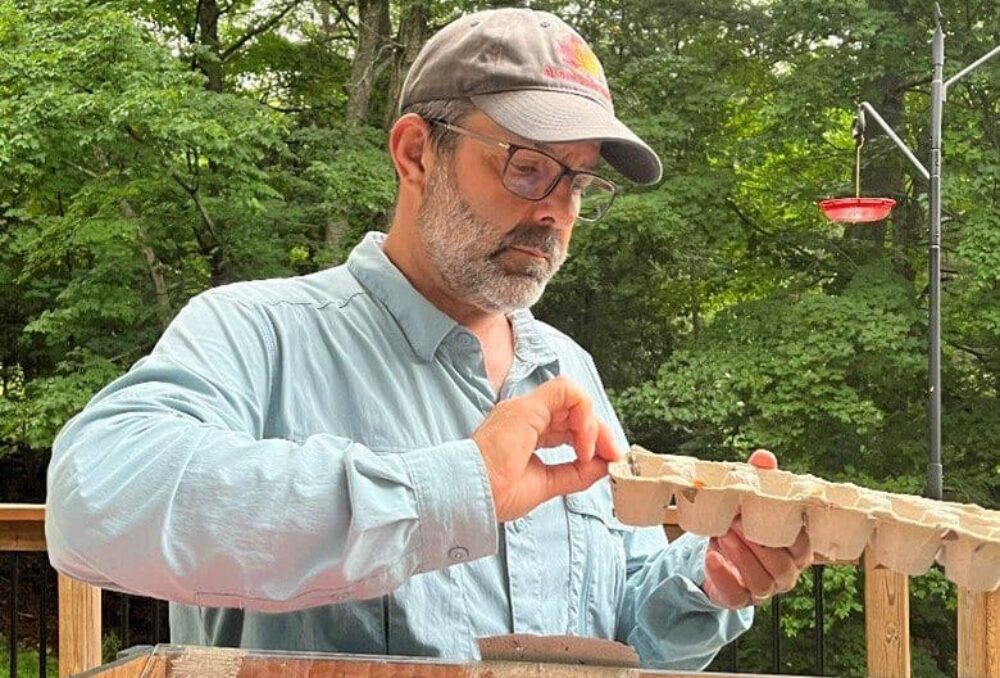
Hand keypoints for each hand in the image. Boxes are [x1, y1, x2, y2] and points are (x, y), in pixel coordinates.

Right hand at [473, 376, 621, 521]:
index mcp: (526, 432)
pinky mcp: (526, 408)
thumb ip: (576, 473)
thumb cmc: (496, 493)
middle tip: (611, 456)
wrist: (473, 496)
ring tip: (590, 453)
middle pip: (574, 410)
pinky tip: (582, 441)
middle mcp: (526, 416)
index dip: (590, 438)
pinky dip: (583, 412)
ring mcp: (525, 409)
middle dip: (599, 432)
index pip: (567, 424)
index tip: (606, 460)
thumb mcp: (547, 483)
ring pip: (573, 397)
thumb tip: (604, 464)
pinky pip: (566, 391)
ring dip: (591, 424)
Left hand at [701, 449, 812, 608]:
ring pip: (762, 581)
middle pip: (782, 565)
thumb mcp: (752, 500)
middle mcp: (786, 573)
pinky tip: (710, 558)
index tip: (762, 511)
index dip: (783, 530)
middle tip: (734, 521)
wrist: (715, 553)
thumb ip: (760, 479)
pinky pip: (736, 595)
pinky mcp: (740, 599)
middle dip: (757, 543)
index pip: (803, 546)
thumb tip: (763, 457)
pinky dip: (723, 576)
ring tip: (722, 534)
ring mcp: (764, 589)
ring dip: (741, 556)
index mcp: (796, 550)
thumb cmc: (743, 525)